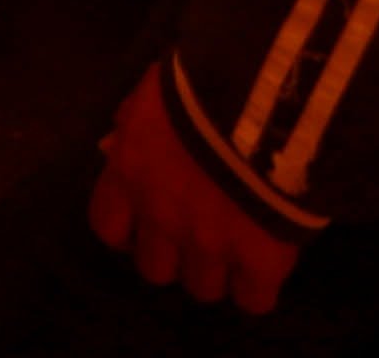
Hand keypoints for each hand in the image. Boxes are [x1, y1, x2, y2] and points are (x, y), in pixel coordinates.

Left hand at [89, 66, 299, 312]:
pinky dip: (259, 287)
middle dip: (175, 256)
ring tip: (239, 247)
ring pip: (202, 287)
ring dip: (217, 271)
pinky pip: (253, 299)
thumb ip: (135, 124)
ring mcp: (209, 243)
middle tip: (199, 234)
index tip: (147, 222)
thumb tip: (118, 143)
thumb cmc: (204, 79)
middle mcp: (161, 216)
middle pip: (154, 268)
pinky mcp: (260, 260)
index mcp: (130, 172)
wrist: (266, 96)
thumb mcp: (153, 92)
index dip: (129, 231)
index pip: (108, 226)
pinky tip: (270, 264)